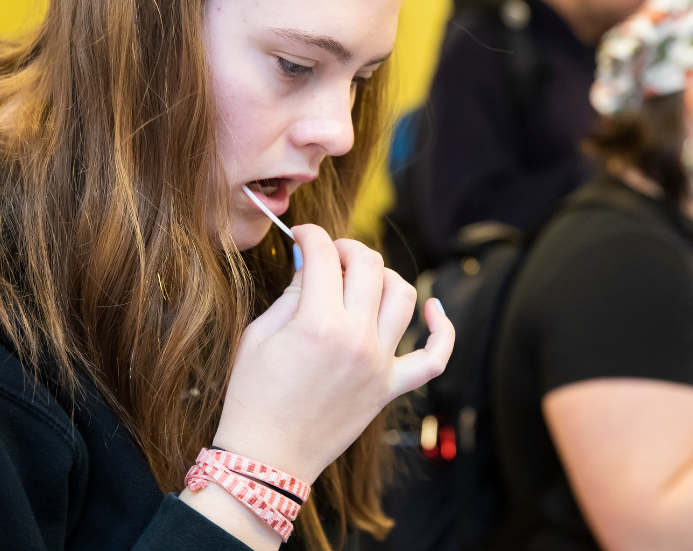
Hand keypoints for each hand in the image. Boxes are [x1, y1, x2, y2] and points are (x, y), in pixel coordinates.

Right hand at [211, 224, 454, 482]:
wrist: (267, 458)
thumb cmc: (252, 398)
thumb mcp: (258, 336)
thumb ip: (290, 294)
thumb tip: (310, 265)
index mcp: (317, 323)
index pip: (323, 255)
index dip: (310, 235)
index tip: (301, 237)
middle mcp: (357, 339)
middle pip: (369, 265)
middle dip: (346, 247)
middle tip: (327, 254)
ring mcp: (379, 364)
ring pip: (403, 295)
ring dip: (384, 275)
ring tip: (361, 277)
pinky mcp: (389, 388)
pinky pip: (433, 358)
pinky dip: (440, 330)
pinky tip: (433, 309)